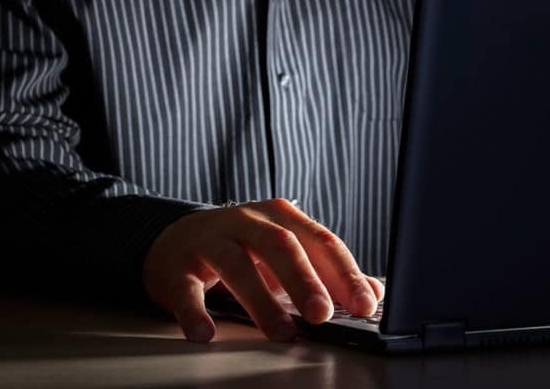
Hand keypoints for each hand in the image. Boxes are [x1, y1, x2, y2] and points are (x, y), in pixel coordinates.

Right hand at [143, 198, 384, 342]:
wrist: (175, 239)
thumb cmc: (241, 247)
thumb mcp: (287, 252)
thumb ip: (329, 271)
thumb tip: (374, 292)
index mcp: (280, 216)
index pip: (320, 241)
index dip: (344, 273)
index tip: (364, 304)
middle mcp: (246, 220)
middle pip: (280, 245)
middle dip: (304, 280)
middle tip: (321, 314)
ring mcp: (210, 240)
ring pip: (236, 264)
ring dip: (261, 300)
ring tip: (280, 332)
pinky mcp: (177, 265)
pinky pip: (186, 289)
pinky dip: (195, 312)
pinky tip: (206, 333)